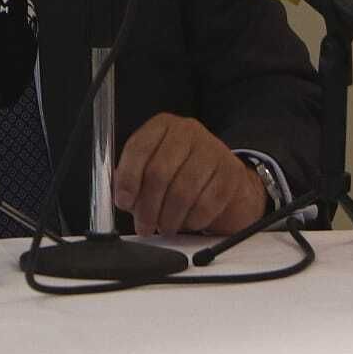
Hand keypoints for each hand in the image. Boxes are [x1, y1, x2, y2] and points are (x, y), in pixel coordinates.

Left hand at [112, 112, 265, 236]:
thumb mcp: (152, 166)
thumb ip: (133, 178)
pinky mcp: (231, 172)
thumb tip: (121, 196)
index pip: (139, 148)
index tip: (123, 201)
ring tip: (164, 227)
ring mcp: (212, 150)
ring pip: (183, 191)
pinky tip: (186, 222)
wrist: (222, 177)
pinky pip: (207, 204)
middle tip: (143, 225)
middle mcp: (187, 132)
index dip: (128, 178)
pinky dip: (193, 220)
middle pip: (159, 172)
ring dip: (169, 218)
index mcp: (162, 126)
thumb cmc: (181, 171)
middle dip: (147, 206)